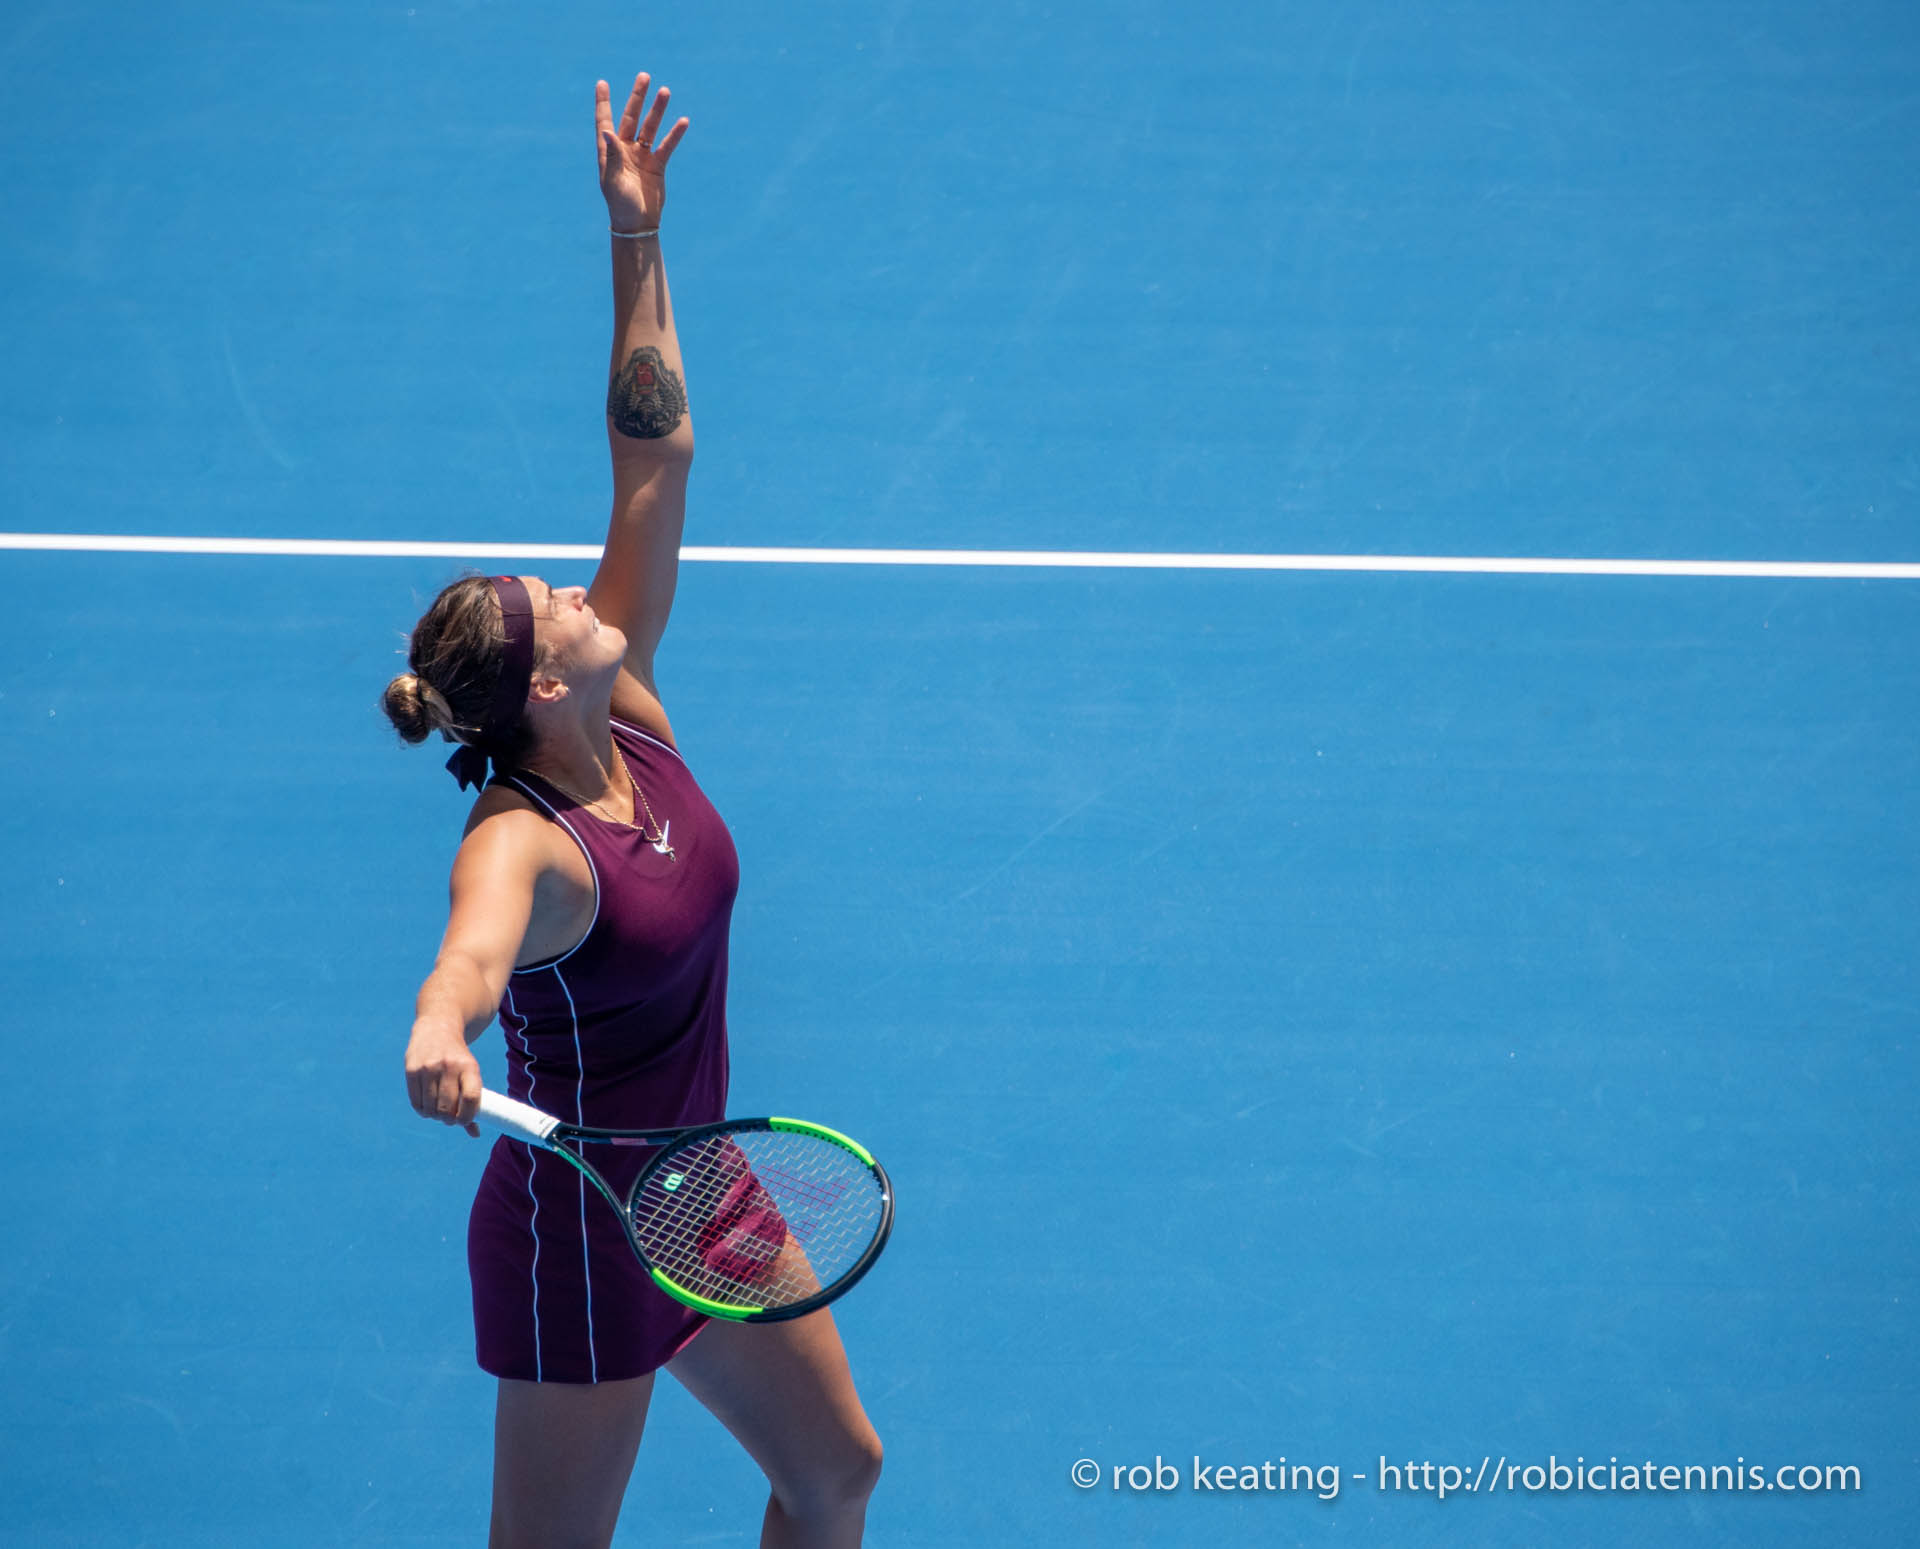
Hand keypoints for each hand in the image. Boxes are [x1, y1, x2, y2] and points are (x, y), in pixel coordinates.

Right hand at [405, 1017, 482, 1136]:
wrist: (437, 1028)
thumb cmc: (458, 1059)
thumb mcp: (470, 1073)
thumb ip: (472, 1102)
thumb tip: (475, 1134)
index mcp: (469, 1067)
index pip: (470, 1098)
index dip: (467, 1117)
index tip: (464, 1121)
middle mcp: (449, 1066)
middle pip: (447, 1107)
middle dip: (448, 1120)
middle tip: (449, 1118)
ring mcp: (429, 1068)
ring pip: (431, 1108)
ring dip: (435, 1116)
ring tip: (438, 1112)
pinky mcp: (412, 1070)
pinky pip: (416, 1102)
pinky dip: (422, 1111)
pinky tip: (427, 1107)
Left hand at [596, 71, 688, 232]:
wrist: (638, 223)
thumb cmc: (620, 204)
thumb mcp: (612, 180)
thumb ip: (611, 155)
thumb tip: (607, 131)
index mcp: (609, 152)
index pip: (604, 121)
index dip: (603, 103)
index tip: (602, 83)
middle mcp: (625, 150)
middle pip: (631, 118)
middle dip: (637, 98)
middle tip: (644, 76)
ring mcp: (642, 156)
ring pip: (651, 127)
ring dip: (657, 110)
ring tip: (665, 91)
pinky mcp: (658, 165)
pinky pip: (667, 146)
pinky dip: (674, 134)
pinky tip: (682, 121)